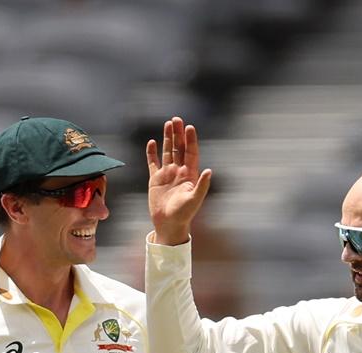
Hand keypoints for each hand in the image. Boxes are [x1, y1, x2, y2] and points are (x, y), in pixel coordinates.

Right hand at [147, 116, 211, 245]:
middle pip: (179, 148)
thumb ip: (202, 185)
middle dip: (178, 134)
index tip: (190, 127)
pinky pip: (153, 163)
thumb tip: (210, 170)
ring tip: (168, 124)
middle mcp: (179, 172)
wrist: (169, 224)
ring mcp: (167, 174)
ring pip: (167, 152)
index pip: (191, 153)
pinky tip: (152, 142)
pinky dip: (152, 153)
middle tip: (177, 119)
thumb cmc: (184, 214)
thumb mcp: (195, 200)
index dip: (191, 140)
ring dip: (167, 138)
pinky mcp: (155, 179)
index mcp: (190, 175)